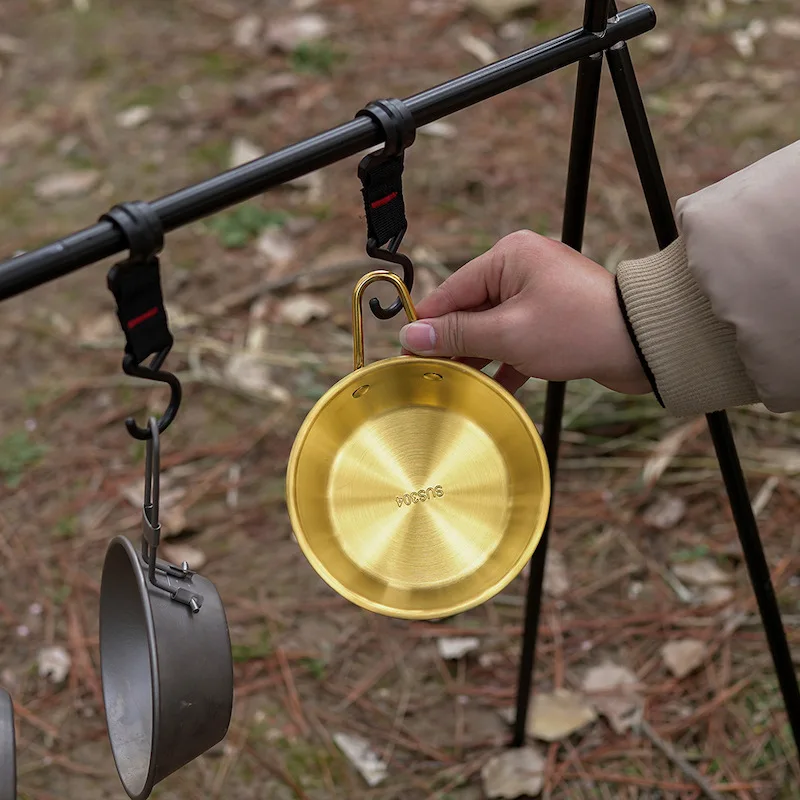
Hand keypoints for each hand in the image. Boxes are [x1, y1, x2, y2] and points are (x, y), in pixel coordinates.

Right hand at [399, 230, 650, 395]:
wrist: (645, 344)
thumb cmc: (578, 328)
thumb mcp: (508, 333)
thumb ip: (457, 334)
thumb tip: (412, 334)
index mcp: (508, 257)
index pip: (452, 291)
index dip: (426, 324)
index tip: (406, 353)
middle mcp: (522, 270)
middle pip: (470, 310)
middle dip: (452, 344)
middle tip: (429, 376)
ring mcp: (538, 296)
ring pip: (493, 329)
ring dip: (478, 358)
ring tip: (456, 386)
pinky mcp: (552, 321)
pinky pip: (516, 341)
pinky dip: (505, 364)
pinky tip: (492, 389)